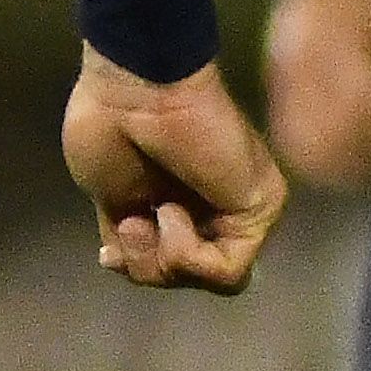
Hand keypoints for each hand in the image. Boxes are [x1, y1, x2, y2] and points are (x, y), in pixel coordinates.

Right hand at [65, 50, 289, 292]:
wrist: (131, 89)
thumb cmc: (110, 129)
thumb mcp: (112, 201)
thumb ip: (132, 240)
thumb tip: (123, 263)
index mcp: (184, 203)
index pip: (174, 267)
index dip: (140, 266)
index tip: (108, 248)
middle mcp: (219, 207)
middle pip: (191, 277)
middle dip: (147, 264)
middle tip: (130, 223)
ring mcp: (243, 208)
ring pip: (214, 281)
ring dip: (165, 258)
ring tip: (148, 214)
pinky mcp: (261, 208)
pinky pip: (228, 270)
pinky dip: (187, 253)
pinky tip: (171, 211)